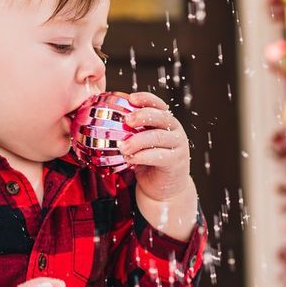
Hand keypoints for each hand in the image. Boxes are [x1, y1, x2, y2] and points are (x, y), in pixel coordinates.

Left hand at [121, 91, 192, 205]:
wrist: (163, 188)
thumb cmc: (148, 162)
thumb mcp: (140, 143)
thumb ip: (132, 131)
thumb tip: (107, 120)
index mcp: (166, 121)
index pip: (159, 104)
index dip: (146, 99)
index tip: (130, 98)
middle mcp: (175, 130)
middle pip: (162, 117)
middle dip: (143, 116)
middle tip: (126, 120)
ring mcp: (178, 146)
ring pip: (159, 137)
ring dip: (138, 140)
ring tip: (123, 147)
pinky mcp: (176, 162)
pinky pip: (159, 156)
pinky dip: (142, 156)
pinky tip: (130, 159)